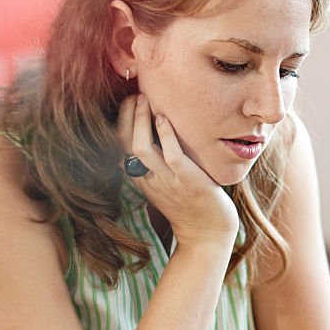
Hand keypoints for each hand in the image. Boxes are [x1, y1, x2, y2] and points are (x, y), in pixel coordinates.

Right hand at [116, 94, 239, 250]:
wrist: (209, 235)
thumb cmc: (191, 205)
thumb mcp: (166, 185)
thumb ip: (157, 165)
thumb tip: (154, 134)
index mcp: (142, 179)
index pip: (120, 146)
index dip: (121, 121)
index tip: (130, 101)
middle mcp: (150, 179)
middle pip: (125, 143)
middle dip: (127, 115)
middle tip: (137, 94)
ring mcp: (168, 181)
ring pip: (141, 148)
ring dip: (141, 121)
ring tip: (146, 100)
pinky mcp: (188, 182)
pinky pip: (172, 156)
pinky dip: (166, 135)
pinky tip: (165, 118)